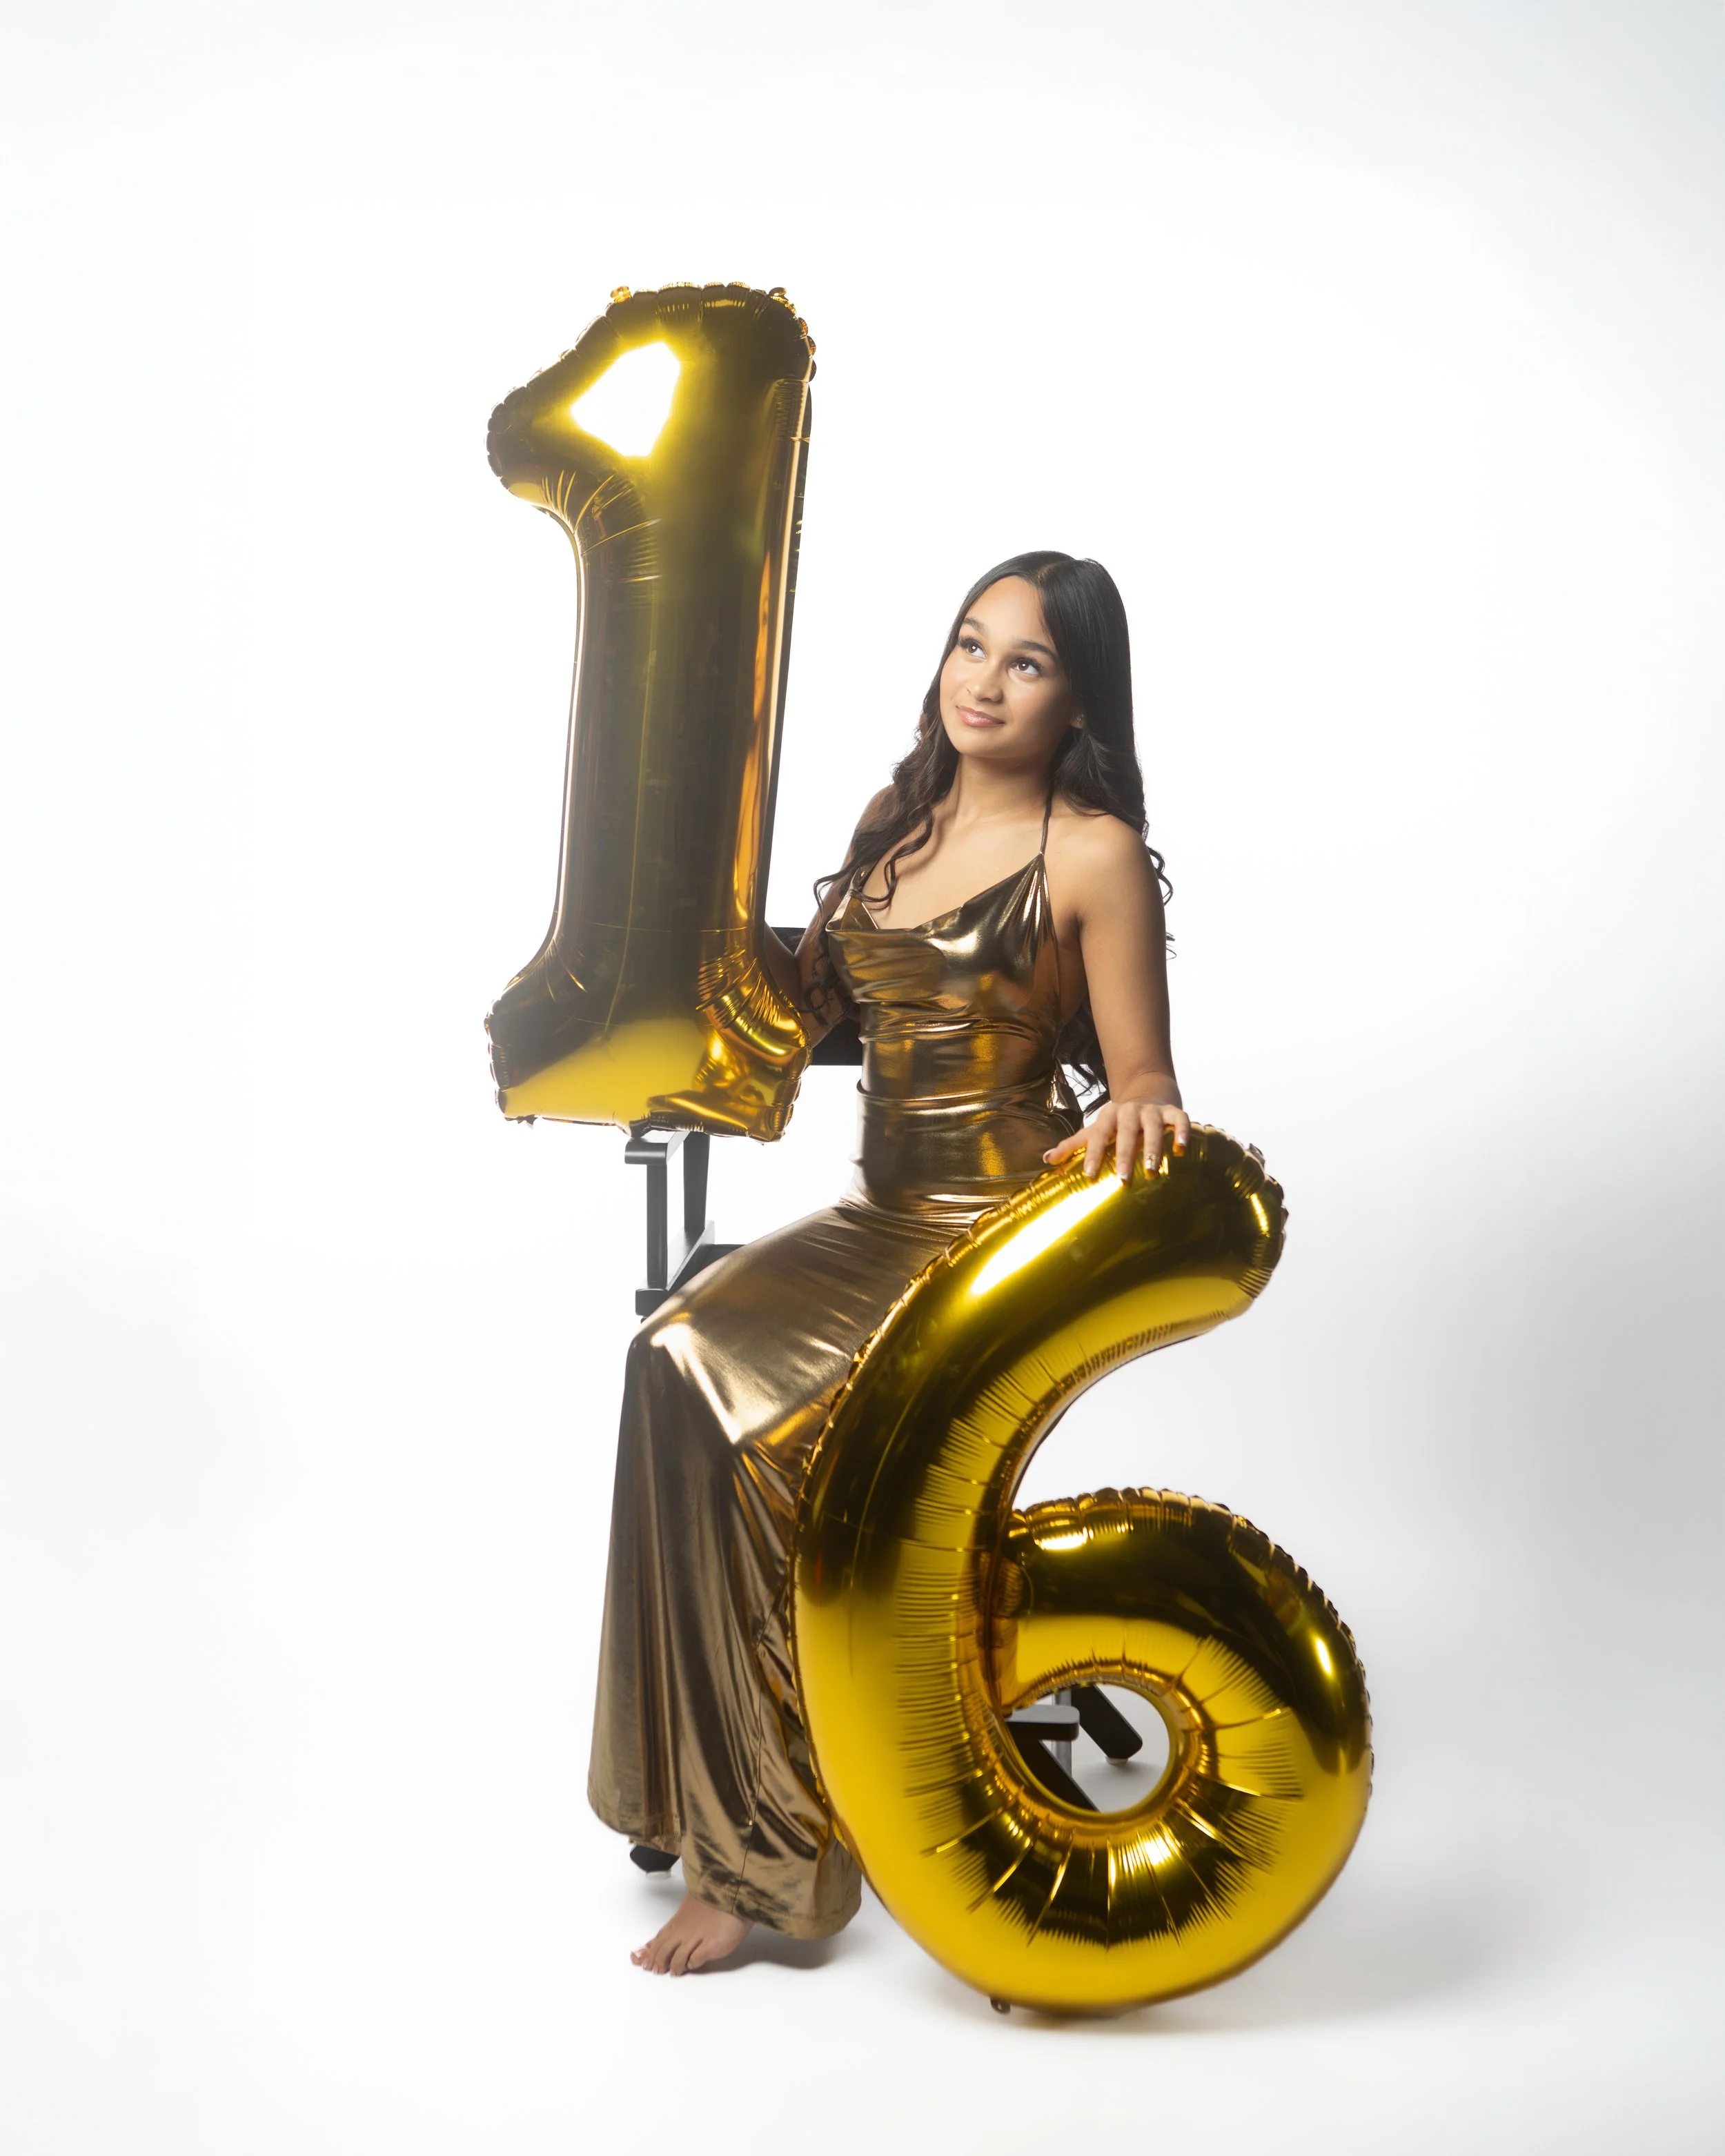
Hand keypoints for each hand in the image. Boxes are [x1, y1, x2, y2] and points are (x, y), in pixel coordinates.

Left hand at [1043, 1098, 1191, 1183]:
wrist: (1146, 1092)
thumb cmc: (1116, 1122)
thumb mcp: (1094, 1130)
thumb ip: (1072, 1145)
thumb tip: (1046, 1159)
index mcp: (1108, 1115)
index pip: (1099, 1134)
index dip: (1094, 1154)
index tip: (1090, 1174)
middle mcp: (1130, 1110)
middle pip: (1127, 1131)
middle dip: (1125, 1154)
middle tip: (1123, 1178)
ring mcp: (1152, 1110)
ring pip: (1153, 1125)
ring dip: (1153, 1146)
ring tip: (1152, 1169)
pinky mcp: (1173, 1110)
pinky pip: (1179, 1118)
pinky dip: (1181, 1131)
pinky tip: (1181, 1148)